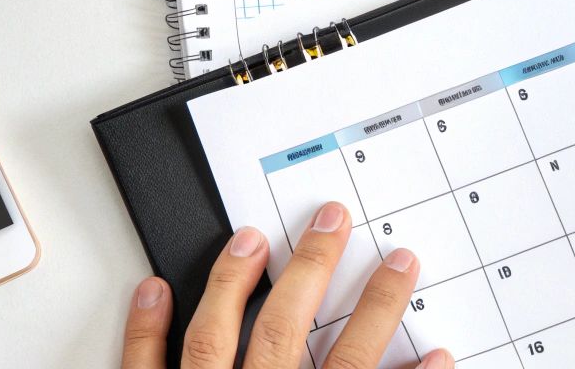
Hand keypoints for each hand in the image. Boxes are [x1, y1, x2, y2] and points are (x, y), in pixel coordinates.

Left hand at [120, 201, 452, 368]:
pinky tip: (155, 286)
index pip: (353, 364)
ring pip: (214, 338)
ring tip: (252, 235)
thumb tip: (428, 366)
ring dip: (234, 282)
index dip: (381, 313)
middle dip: (312, 270)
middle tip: (334, 220)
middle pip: (283, 331)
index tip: (404, 270)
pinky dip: (146, 329)